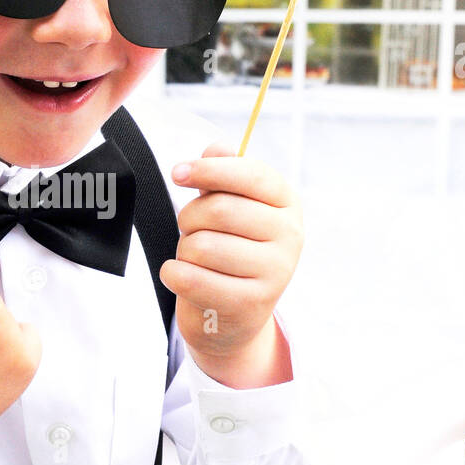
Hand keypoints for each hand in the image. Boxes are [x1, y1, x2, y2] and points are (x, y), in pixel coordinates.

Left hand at [160, 142, 302, 387]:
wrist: (233, 315)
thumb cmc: (229, 249)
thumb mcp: (230, 207)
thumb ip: (222, 175)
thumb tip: (217, 148)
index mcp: (287, 203)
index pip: (251, 175)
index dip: (209, 170)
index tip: (177, 173)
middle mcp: (290, 236)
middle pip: (219, 210)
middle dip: (190, 217)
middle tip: (189, 229)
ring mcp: (276, 273)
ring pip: (202, 246)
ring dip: (184, 250)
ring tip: (194, 257)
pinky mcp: (250, 304)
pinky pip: (192, 278)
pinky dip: (173, 273)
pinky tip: (178, 274)